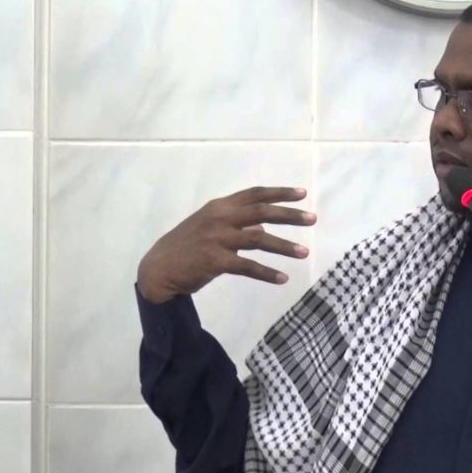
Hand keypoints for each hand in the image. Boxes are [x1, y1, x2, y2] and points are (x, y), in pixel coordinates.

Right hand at [137, 186, 315, 304]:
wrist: (159, 269)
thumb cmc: (187, 247)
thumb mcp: (210, 227)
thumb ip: (236, 224)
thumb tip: (263, 227)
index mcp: (219, 207)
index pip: (254, 194)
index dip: (279, 193)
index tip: (302, 193)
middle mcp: (219, 218)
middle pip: (261, 212)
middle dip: (289, 215)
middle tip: (312, 219)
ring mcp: (217, 239)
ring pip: (258, 239)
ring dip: (284, 246)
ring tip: (304, 253)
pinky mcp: (215, 261)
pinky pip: (247, 266)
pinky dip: (266, 272)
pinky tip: (282, 279)